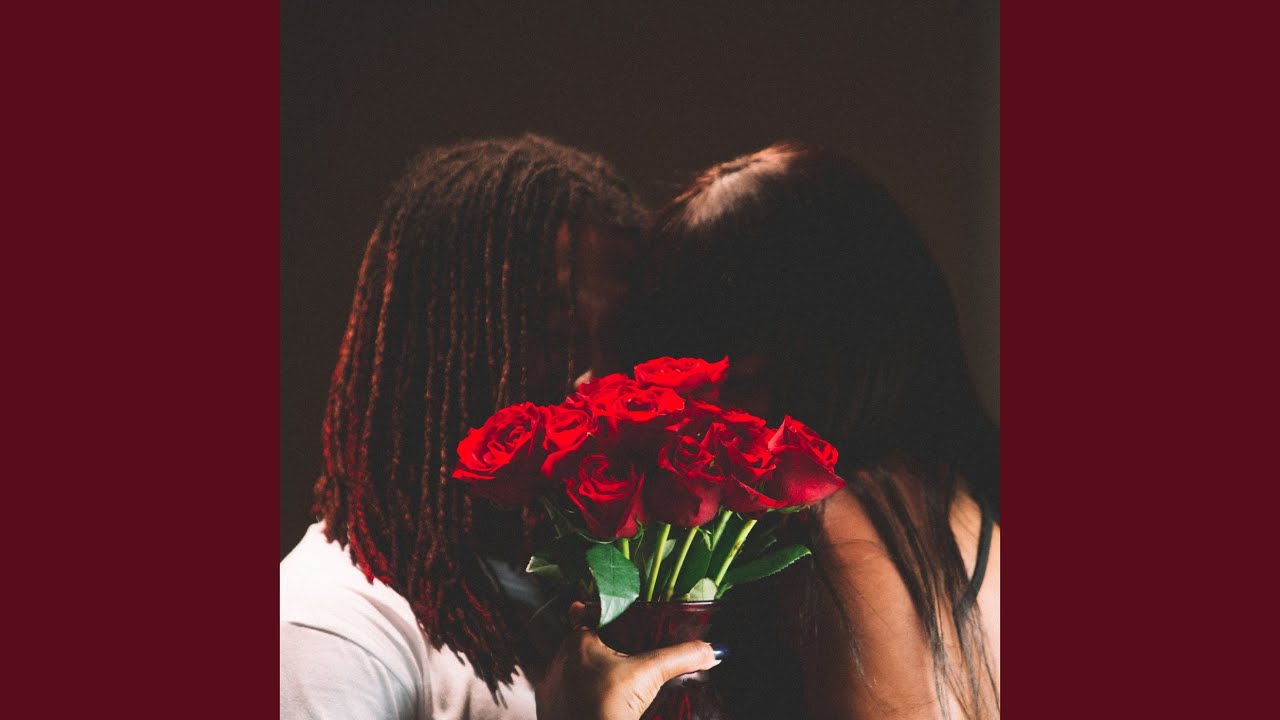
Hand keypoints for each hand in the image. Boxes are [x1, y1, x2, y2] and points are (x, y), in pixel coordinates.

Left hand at [535, 602, 720, 719]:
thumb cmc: (609, 706)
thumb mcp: (649, 675)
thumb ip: (680, 657)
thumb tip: (710, 650)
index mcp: (578, 641)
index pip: (581, 611)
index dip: (594, 609)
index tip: (606, 610)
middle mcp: (558, 659)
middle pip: (577, 640)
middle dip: (596, 643)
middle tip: (618, 646)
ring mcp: (550, 686)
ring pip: (568, 666)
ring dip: (585, 668)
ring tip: (608, 675)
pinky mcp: (549, 709)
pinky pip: (561, 691)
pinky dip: (576, 691)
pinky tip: (595, 697)